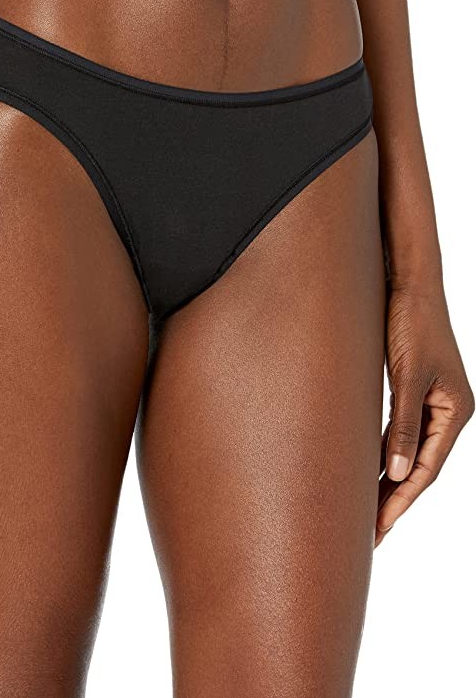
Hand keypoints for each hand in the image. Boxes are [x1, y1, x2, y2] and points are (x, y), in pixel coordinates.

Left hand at [376, 287, 473, 546]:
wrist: (409, 286)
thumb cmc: (411, 325)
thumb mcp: (407, 377)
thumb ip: (403, 426)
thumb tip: (396, 475)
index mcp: (454, 413)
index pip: (425, 470)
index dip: (400, 501)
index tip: (378, 530)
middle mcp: (446, 413)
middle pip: (418, 468)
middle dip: (393, 500)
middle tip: (368, 534)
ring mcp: (430, 403)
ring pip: (407, 453)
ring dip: (387, 480)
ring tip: (363, 512)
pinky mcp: (412, 392)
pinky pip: (399, 434)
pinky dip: (383, 455)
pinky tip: (366, 470)